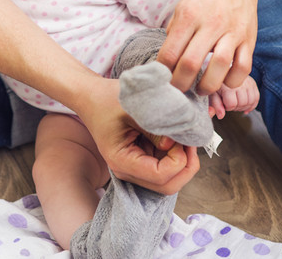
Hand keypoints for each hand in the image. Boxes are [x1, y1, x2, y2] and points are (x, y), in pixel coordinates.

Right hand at [77, 79, 199, 194]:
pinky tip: (176, 138)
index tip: (181, 139)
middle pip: (167, 186)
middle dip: (185, 167)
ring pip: (168, 180)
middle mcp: (127, 170)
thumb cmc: (107, 99)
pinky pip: (164, 168)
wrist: (91, 97)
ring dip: (182, 162)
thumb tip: (177, 142)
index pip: (160, 176)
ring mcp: (134, 168)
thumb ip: (157, 128)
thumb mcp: (134, 108)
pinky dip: (176, 157)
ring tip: (184, 137)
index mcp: (121, 160)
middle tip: (191, 142)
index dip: (178, 161)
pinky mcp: (140, 161)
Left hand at [157, 0, 258, 94]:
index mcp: (189, 16)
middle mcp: (211, 23)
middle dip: (180, 84)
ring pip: (219, 67)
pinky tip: (223, 81)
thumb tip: (166, 63)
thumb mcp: (181, 9)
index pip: (170, 52)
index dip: (163, 71)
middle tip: (178, 90)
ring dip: (207, 86)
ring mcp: (232, 32)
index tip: (162, 79)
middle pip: (191, 63)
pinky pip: (243, 68)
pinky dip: (232, 81)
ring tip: (200, 90)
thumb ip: (174, 34)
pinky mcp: (249, 39)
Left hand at [209, 75, 258, 119]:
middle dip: (236, 107)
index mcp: (227, 84)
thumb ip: (215, 105)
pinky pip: (256, 98)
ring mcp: (247, 82)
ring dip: (244, 107)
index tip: (224, 103)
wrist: (224, 71)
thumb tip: (221, 116)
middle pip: (243, 103)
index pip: (232, 104)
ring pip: (251, 102)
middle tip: (230, 104)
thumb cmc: (218, 83)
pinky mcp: (253, 83)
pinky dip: (252, 105)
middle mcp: (239, 82)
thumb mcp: (212, 93)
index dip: (227, 107)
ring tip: (237, 104)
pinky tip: (245, 106)